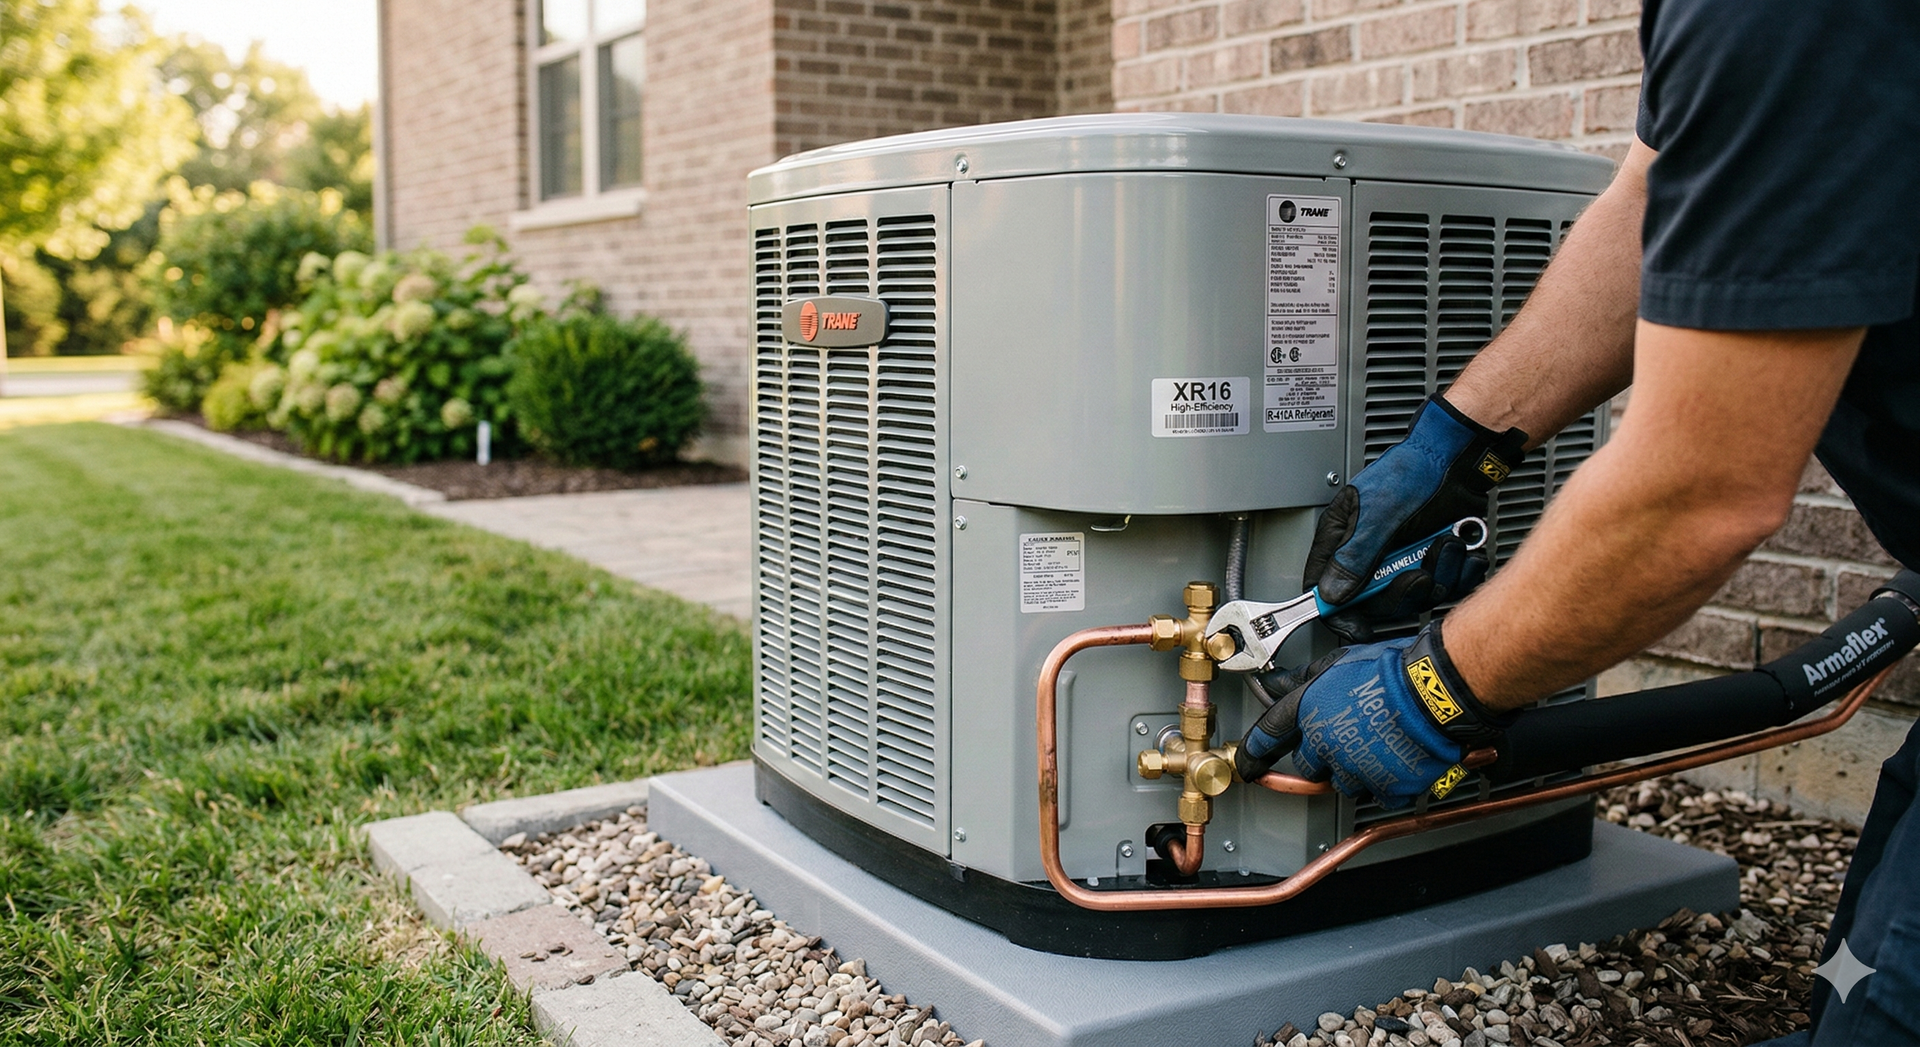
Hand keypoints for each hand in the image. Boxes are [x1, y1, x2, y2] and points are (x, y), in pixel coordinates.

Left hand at [1234, 623, 1508, 808]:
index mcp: (1308, 713)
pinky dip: (1385, 781)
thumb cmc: (1391, 670)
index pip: (1268, 737)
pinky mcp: (1385, 787)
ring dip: (1352, 768)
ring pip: (1342, 781)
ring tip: (1377, 742)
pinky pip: (1377, 793)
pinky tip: (1396, 758)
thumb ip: (1303, 678)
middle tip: (1347, 736)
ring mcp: (1355, 770)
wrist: (1434, 692)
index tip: (1247, 765)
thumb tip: (1275, 682)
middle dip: (1320, 754)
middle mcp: (1325, 745)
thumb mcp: (1338, 662)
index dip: (1254, 753)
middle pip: (1308, 765)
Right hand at [1307, 395, 1525, 640]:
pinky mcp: (1432, 560)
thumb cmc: (1415, 471)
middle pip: (1375, 602)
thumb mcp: (1379, 514)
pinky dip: (1460, 573)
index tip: (1358, 628)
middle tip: (1419, 573)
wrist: (1459, 459)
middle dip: (1405, 592)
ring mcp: (1402, 558)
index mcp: (1342, 538)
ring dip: (1439, 576)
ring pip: (1416, 597)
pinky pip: (1446, 587)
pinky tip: (1462, 551)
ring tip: (1444, 545)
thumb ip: (1355, 556)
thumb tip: (1331, 594)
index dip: (1339, 613)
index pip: (1324, 587)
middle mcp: (1370, 553)